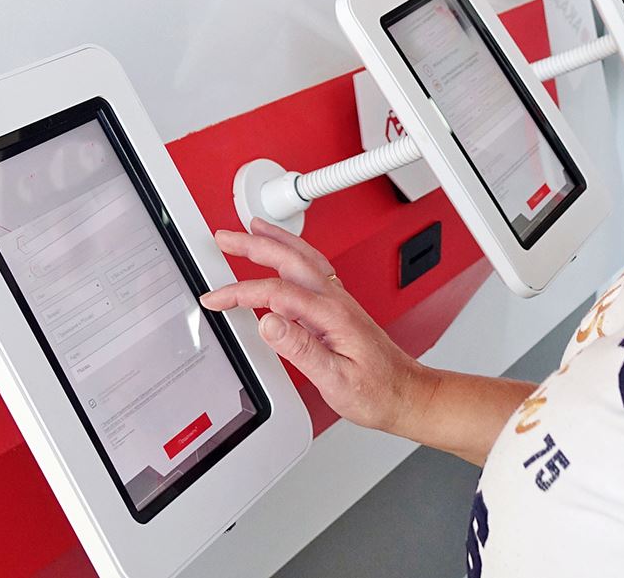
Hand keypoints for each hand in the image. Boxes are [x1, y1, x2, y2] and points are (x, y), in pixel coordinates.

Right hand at [200, 219, 437, 435]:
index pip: (276, 292)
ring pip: (303, 257)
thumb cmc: (377, 391)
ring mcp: (340, 300)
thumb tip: (268, 322)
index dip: (241, 292)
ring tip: (252, 228)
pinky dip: (294, 252)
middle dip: (254, 245)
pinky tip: (286, 253)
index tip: (216, 298)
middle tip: (224, 237)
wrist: (407, 394)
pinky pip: (313, 267)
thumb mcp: (335, 379)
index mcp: (332, 315)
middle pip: (290, 259)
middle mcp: (337, 300)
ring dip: (275, 240)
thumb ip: (300, 349)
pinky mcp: (341, 307)